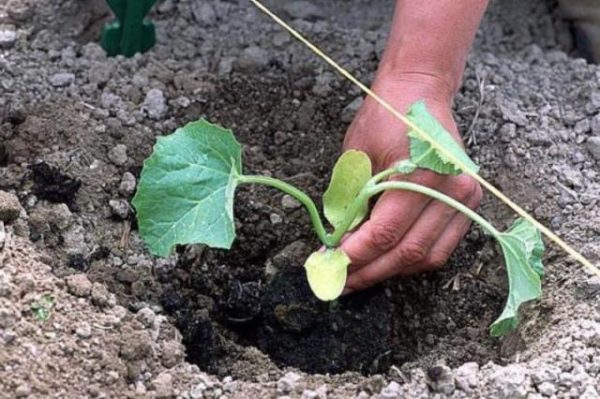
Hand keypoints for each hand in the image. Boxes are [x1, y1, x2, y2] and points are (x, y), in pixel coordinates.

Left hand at [341, 73, 482, 292]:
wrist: (419, 93)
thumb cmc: (384, 119)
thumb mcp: (355, 157)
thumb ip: (350, 203)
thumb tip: (340, 244)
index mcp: (420, 174)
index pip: (384, 233)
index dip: (355, 256)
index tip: (329, 265)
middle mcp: (450, 190)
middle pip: (407, 251)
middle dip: (369, 271)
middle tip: (340, 281)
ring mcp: (465, 197)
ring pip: (427, 256)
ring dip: (391, 270)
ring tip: (360, 275)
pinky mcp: (469, 202)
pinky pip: (442, 246)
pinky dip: (413, 259)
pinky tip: (388, 261)